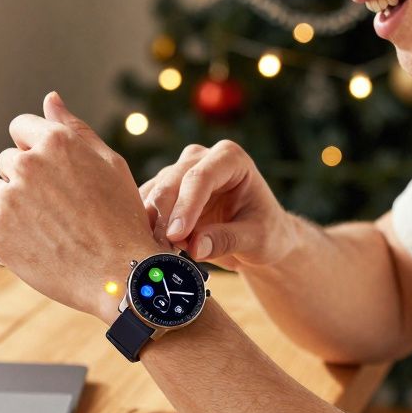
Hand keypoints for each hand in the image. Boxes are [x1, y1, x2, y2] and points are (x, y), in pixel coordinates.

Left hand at [0, 92, 161, 322]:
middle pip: (7, 161)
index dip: (34, 148)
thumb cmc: (120, 218)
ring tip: (47, 229)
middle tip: (57, 209)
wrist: (118, 275)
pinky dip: (5, 234)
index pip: (20, 127)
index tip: (49, 172)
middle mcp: (28, 164)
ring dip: (12, 206)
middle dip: (25, 180)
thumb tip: (49, 98)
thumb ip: (74, 129)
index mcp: (56, 142)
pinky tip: (36, 245)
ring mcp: (8, 199)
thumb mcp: (108, 165)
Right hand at [139, 140, 291, 270]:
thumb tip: (194, 247)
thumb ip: (228, 240)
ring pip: (154, 194)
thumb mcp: (257, 239)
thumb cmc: (265, 231)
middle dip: (165, 218)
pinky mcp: (163, 190)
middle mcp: (200, 158)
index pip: (201, 178)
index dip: (186, 207)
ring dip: (153, 225)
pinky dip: (146, 228)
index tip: (176, 236)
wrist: (256, 236)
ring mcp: (178, 172)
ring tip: (160, 254)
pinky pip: (146, 206)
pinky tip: (151, 248)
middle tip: (164, 251)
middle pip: (171, 183)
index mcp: (230, 159)